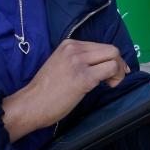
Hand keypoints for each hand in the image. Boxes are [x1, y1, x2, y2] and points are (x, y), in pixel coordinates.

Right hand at [2, 40, 128, 141]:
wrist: (30, 104)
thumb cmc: (45, 90)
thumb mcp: (61, 65)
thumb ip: (79, 60)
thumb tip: (101, 64)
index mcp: (69, 45)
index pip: (100, 46)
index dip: (110, 58)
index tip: (113, 71)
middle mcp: (74, 49)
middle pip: (110, 49)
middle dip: (119, 63)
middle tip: (115, 78)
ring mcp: (79, 62)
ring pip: (113, 56)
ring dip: (119, 70)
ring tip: (111, 83)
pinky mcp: (84, 77)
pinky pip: (110, 70)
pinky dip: (115, 77)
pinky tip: (108, 86)